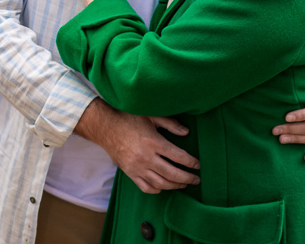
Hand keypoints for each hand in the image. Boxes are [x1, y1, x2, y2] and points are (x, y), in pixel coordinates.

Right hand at [74, 99, 200, 193]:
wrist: (106, 128)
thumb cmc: (129, 119)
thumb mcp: (151, 116)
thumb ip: (170, 124)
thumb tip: (186, 132)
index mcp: (153, 142)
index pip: (178, 156)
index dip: (191, 162)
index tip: (198, 165)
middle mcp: (146, 158)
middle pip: (172, 174)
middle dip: (187, 178)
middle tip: (196, 180)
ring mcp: (137, 168)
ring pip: (161, 183)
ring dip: (175, 186)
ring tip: (184, 184)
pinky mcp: (130, 174)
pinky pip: (146, 187)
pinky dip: (157, 189)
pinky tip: (164, 187)